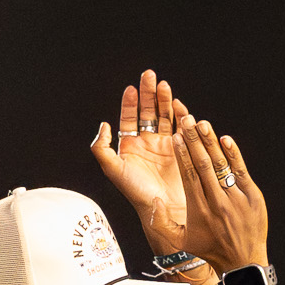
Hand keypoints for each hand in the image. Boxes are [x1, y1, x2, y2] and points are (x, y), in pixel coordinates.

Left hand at [89, 70, 191, 252]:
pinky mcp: (182, 149)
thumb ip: (102, 148)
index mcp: (130, 147)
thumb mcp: (113, 170)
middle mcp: (147, 144)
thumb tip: (103, 125)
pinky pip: (182, 127)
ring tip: (164, 86)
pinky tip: (180, 106)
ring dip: (165, 100)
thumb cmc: (137, 193)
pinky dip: (182, 115)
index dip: (130, 103)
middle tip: (149, 75)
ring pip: (165, 116)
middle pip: (148, 112)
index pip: (129, 118)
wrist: (165, 209)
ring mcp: (165, 145)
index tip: (131, 89)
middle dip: (148, 93)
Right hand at [173, 117, 268, 274]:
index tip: (177, 137)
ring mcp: (236, 199)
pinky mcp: (253, 196)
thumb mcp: (181, 241)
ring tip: (202, 124)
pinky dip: (233, 155)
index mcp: (199, 210)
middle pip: (204, 166)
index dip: (183, 155)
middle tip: (187, 120)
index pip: (189, 176)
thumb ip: (161, 223)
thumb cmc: (209, 249)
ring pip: (221, 166)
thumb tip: (152, 201)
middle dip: (194, 141)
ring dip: (211, 143)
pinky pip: (240, 171)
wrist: (243, 261)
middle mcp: (217, 203)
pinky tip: (224, 139)